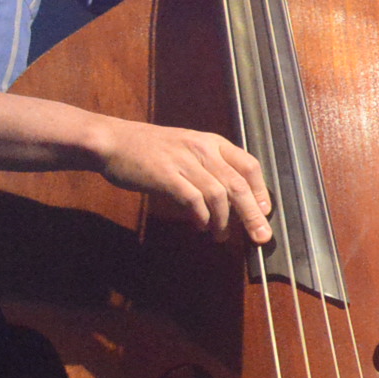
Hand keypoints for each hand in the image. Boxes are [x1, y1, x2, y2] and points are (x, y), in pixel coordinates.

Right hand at [93, 116, 273, 242]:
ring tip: (221, 236)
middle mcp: (202, 149)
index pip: (249, 165)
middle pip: (238, 185)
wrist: (113, 141)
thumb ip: (211, 167)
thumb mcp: (189, 148)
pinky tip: (201, 227)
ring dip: (224, 221)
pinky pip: (192, 199)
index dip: (260, 191)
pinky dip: (201, 216)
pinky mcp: (165, 175)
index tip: (265, 212)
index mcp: (213, 142)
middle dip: (252, 214)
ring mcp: (184, 161)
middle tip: (260, 237)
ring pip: (218, 195)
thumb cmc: (151, 150)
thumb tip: (233, 199)